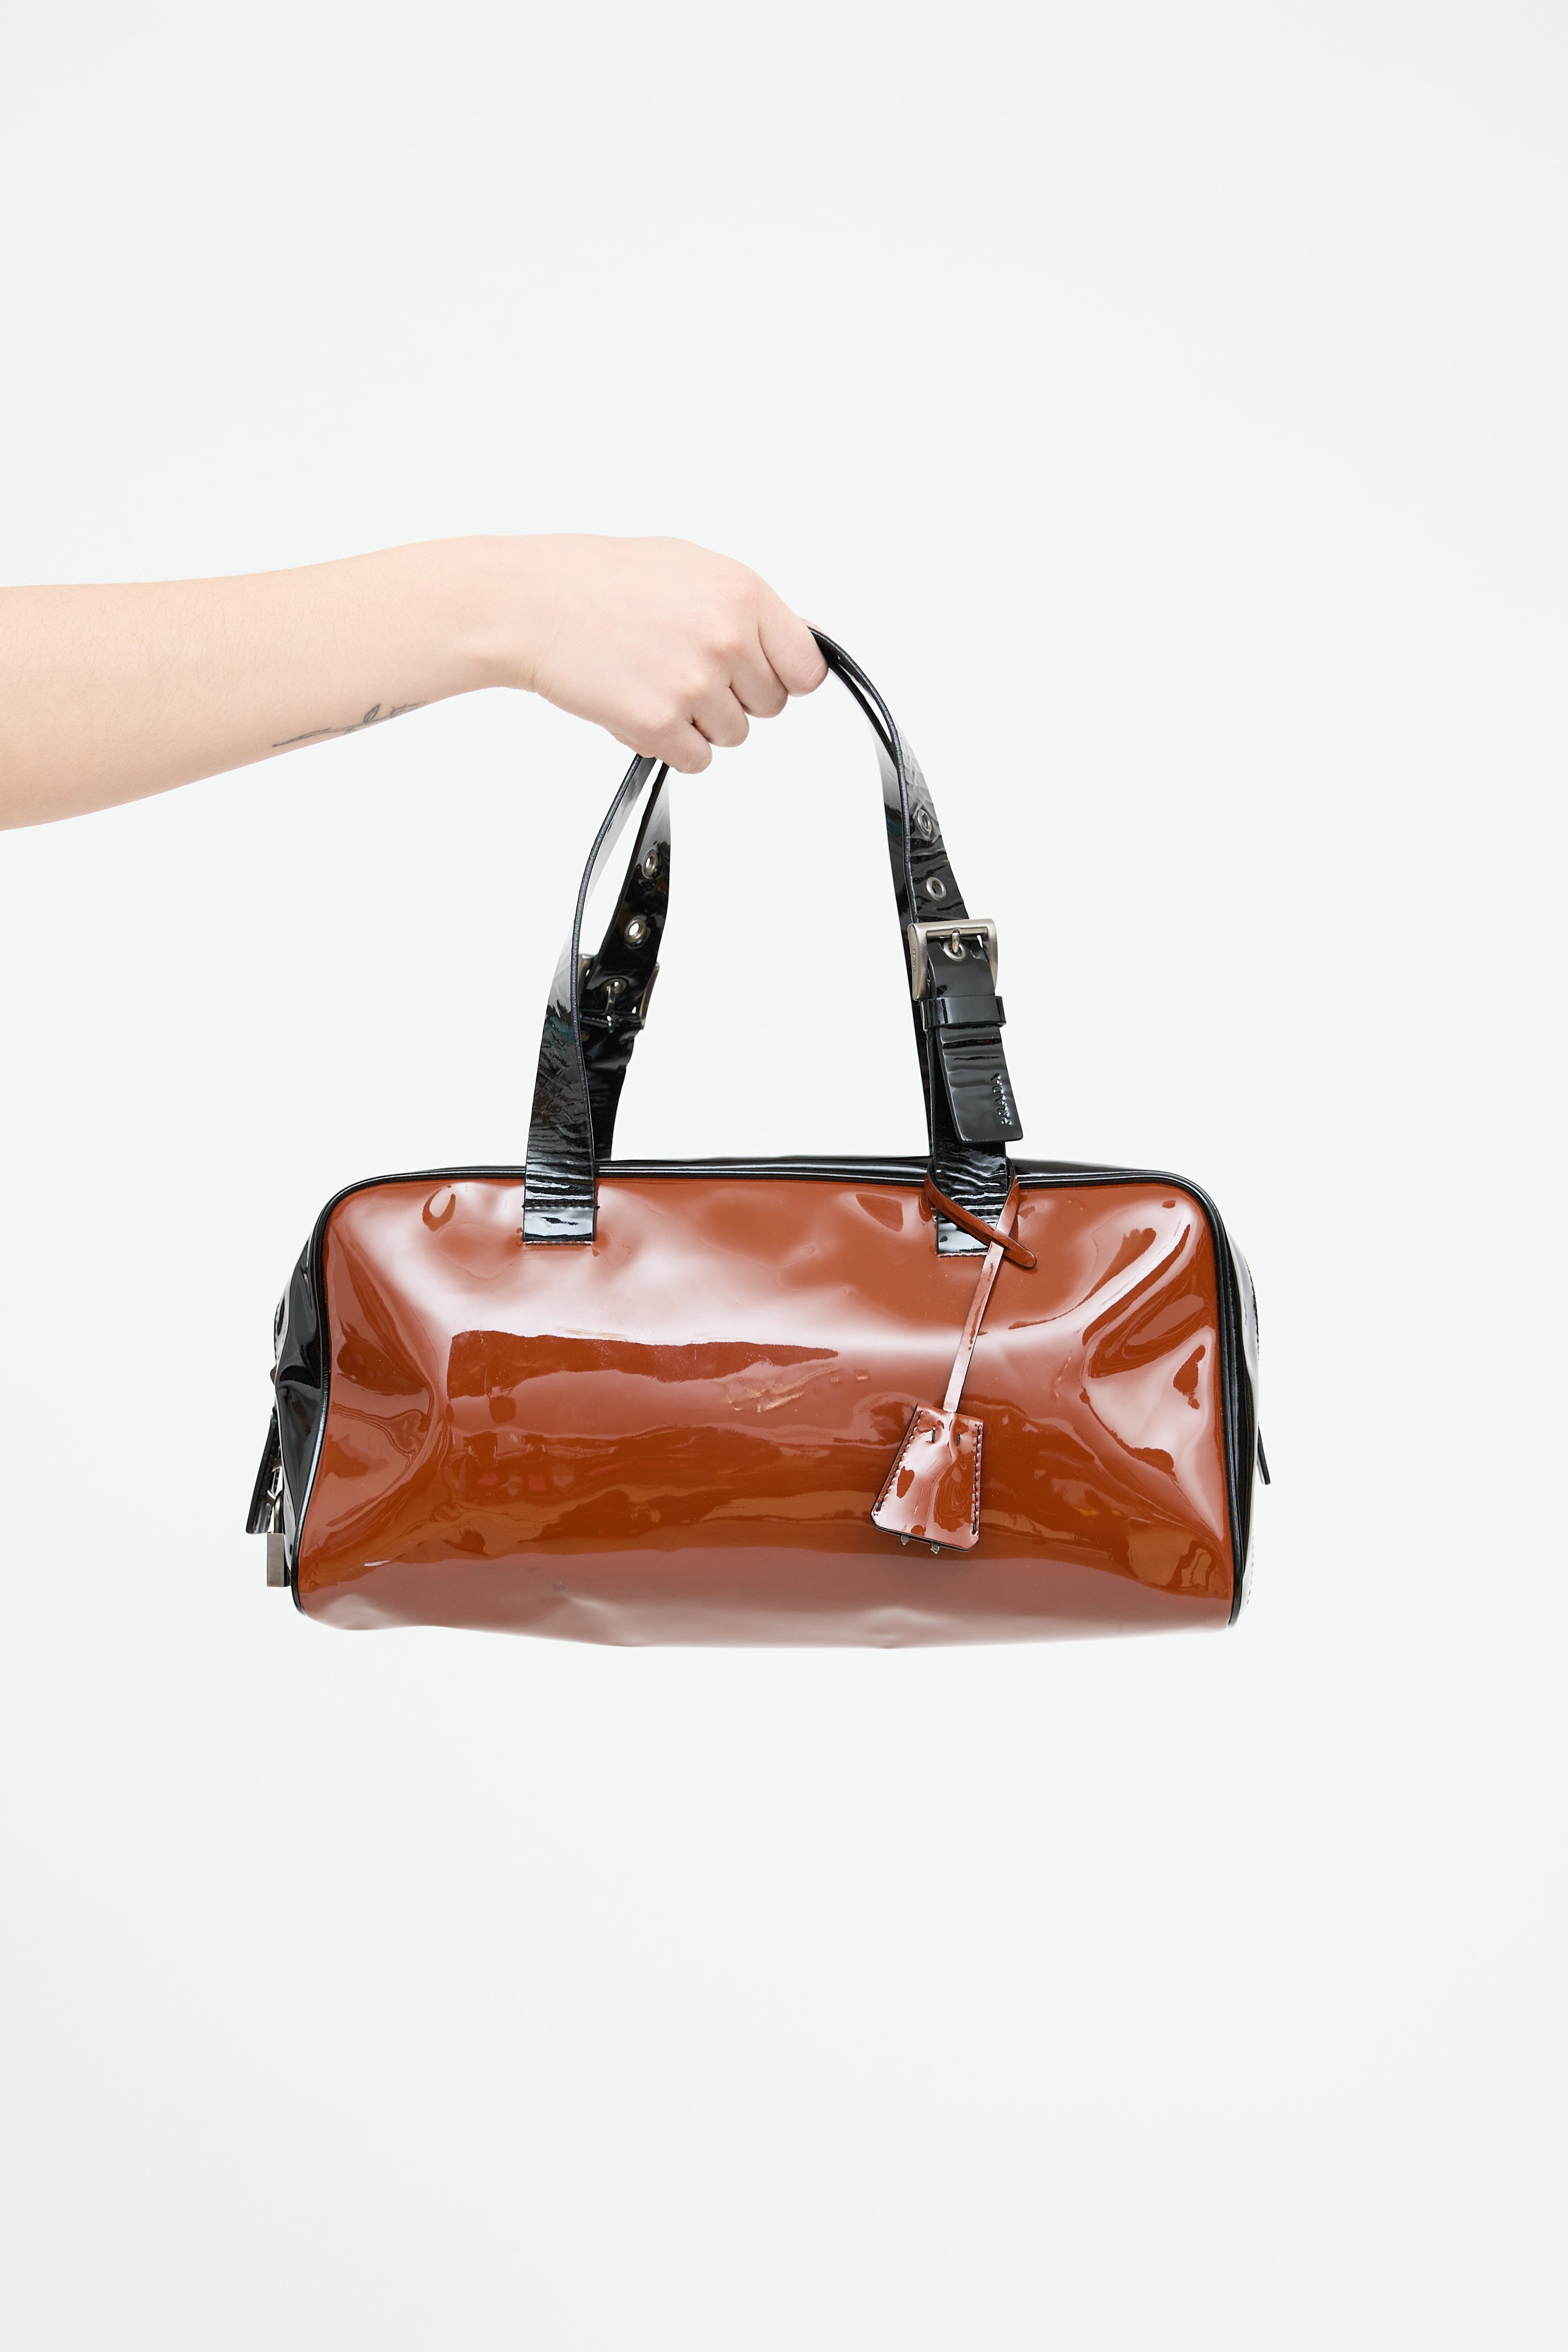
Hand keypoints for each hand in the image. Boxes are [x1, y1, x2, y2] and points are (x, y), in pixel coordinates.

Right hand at [485, 535, 827, 773]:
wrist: (534, 604)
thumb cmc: (601, 581)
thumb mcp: (691, 568)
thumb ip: (748, 609)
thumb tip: (800, 643)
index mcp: (742, 595)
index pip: (806, 667)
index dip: (782, 676)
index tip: (760, 676)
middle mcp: (726, 639)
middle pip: (770, 705)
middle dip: (733, 695)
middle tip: (684, 667)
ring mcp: (695, 685)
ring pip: (733, 735)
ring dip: (699, 721)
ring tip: (655, 679)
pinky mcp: (660, 725)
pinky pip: (695, 759)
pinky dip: (670, 744)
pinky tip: (639, 704)